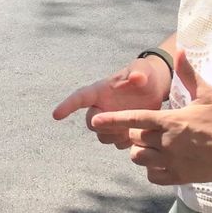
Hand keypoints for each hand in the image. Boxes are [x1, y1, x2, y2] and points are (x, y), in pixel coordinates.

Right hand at [53, 56, 171, 147]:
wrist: (155, 88)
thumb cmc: (145, 74)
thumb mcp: (143, 69)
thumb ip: (139, 72)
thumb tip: (137, 78)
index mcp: (100, 91)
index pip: (80, 97)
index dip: (67, 106)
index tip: (56, 115)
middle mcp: (102, 107)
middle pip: (92, 123)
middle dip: (103, 126)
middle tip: (122, 125)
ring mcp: (110, 120)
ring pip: (103, 136)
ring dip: (115, 137)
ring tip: (132, 129)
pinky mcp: (121, 131)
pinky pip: (117, 143)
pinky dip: (126, 142)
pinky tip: (138, 134)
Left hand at [88, 51, 211, 185]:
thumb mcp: (206, 94)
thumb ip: (188, 74)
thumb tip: (180, 50)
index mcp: (171, 121)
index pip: (134, 120)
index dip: (113, 120)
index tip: (96, 120)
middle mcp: (167, 142)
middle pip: (134, 139)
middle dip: (137, 133)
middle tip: (151, 130)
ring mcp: (172, 162)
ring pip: (139, 158)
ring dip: (141, 152)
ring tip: (154, 146)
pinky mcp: (178, 177)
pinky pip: (152, 175)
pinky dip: (152, 169)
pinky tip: (162, 161)